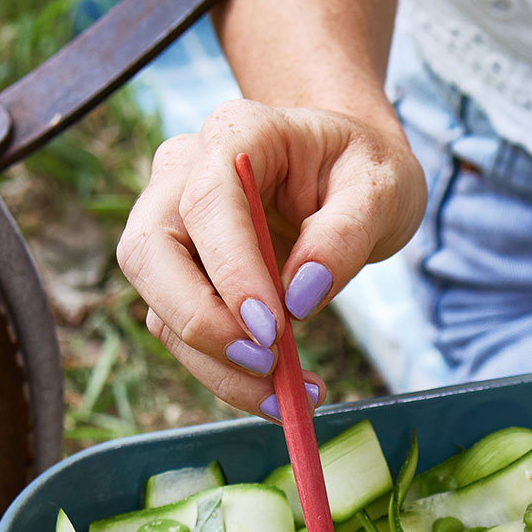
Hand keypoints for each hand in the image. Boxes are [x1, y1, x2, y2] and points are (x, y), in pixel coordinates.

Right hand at [117, 98, 425, 415]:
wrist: (347, 177)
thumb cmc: (361, 173)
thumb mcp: (381, 190)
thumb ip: (344, 236)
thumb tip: (301, 297)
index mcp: (236, 133)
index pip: (207, 201)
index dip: (231, 270)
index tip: (272, 329)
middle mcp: (184, 173)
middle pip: (150, 253)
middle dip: (200, 322)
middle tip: (267, 366)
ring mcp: (172, 224)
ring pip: (159, 305)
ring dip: (216, 365)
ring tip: (289, 399)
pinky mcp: (180, 276)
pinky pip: (183, 333)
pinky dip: (225, 374)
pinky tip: (278, 393)